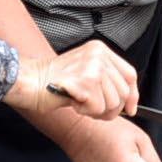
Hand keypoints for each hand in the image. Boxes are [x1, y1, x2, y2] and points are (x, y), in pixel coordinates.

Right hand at [6, 40, 137, 121]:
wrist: (28, 81)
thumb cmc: (52, 81)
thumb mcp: (85, 72)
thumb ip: (107, 81)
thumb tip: (129, 102)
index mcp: (100, 49)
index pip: (129, 74)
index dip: (133, 95)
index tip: (131, 109)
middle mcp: (98, 54)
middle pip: (124, 92)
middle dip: (111, 108)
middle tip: (91, 107)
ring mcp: (93, 66)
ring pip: (113, 103)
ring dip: (96, 111)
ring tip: (79, 101)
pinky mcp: (86, 81)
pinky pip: (98, 108)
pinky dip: (85, 111)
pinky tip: (73, 101)